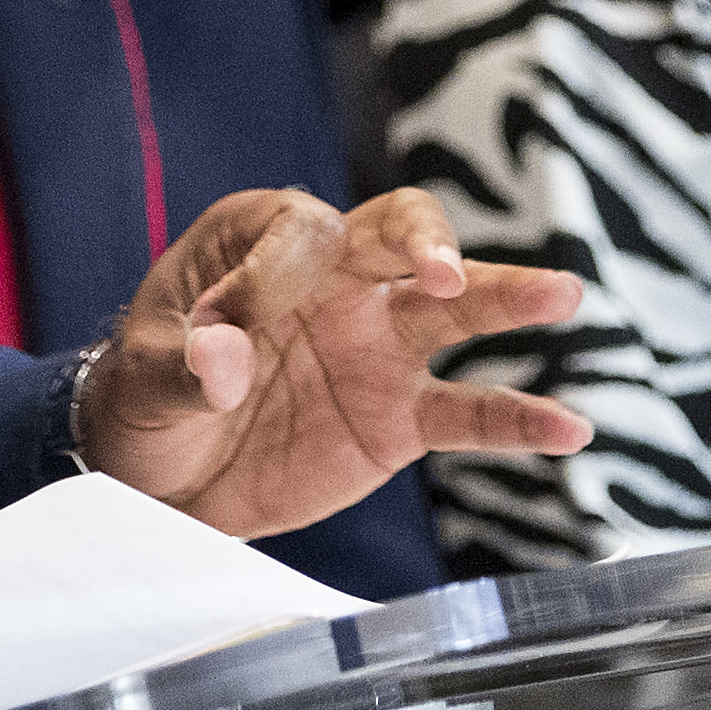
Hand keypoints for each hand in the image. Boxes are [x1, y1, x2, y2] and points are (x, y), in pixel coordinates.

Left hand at [76, 187, 590, 534]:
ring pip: (455, 307)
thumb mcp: (142, 377)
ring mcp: (377, 345)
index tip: (236, 325)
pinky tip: (568, 428)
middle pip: (400, 234)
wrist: (160, 482)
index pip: (299, 227)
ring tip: (564, 295)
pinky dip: (518, 420)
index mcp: (262, 242)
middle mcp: (335, 280)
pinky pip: (467, 411)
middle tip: (446, 271)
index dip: (281, 266)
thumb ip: (184, 366)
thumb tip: (224, 364)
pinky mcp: (398, 416)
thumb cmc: (143, 401)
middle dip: (426, 244)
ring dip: (507, 298)